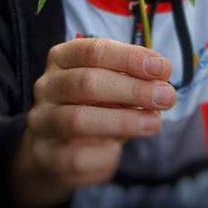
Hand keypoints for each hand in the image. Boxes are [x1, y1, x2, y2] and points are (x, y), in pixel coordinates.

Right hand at [12, 37, 174, 207]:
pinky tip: (119, 151)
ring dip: (122, 121)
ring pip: (78, 119)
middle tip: (166, 96)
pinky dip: (104, 153)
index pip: (93, 50)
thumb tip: (161, 79)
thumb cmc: (92, 106)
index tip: (162, 68)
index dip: (129, 58)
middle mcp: (47, 86)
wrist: (55, 150)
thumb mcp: (111, 85)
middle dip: (132, 89)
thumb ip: (133, 79)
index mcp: (62, 58)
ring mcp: (42, 121)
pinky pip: (76, 157)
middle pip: (86, 83)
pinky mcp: (46, 156)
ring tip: (154, 123)